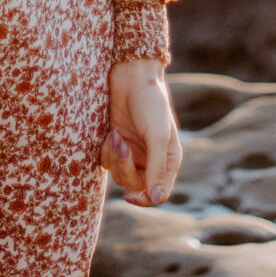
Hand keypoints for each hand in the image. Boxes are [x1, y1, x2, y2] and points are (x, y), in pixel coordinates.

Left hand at [101, 61, 181, 206]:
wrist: (131, 76)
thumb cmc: (151, 103)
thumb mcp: (157, 136)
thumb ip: (157, 169)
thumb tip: (155, 199)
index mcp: (168, 161)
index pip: (158, 194)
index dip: (144, 200)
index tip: (130, 195)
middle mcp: (151, 161)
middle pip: (136, 187)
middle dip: (125, 169)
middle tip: (122, 145)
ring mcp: (133, 153)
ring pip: (119, 175)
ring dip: (115, 157)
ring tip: (116, 134)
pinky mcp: (117, 144)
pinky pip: (108, 162)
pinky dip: (108, 151)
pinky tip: (112, 132)